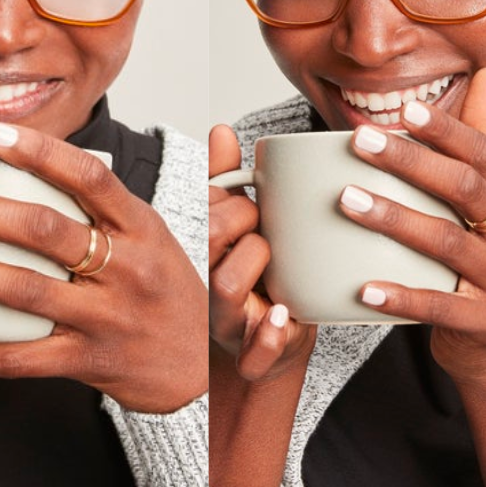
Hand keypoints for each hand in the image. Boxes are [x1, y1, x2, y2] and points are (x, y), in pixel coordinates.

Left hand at [0, 123, 206, 413]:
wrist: (201, 365)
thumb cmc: (172, 292)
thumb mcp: (156, 238)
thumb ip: (111, 208)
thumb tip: (49, 166)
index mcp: (142, 229)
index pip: (91, 177)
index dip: (40, 152)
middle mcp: (126, 269)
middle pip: (45, 230)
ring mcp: (106, 317)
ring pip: (26, 291)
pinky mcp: (89, 360)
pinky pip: (25, 360)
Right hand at [208, 124, 315, 381]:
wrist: (267, 350)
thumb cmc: (256, 279)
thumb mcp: (241, 227)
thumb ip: (228, 180)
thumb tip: (221, 130)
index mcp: (204, 250)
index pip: (204, 208)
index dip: (232, 199)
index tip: (252, 201)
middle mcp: (206, 283)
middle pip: (211, 236)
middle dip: (245, 219)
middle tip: (265, 227)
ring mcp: (226, 321)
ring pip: (227, 285)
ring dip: (256, 261)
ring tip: (274, 264)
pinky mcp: (251, 356)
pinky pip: (252, 353)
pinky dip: (268, 335)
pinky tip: (281, 314)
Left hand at [339, 68, 485, 381]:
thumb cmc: (475, 254)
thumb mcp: (483, 197)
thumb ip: (478, 139)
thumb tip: (485, 74)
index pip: (482, 152)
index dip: (445, 130)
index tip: (404, 111)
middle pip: (463, 188)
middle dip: (410, 162)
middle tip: (359, 142)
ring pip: (447, 242)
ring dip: (394, 218)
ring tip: (346, 200)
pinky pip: (440, 306)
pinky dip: (401, 296)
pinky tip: (363, 287)